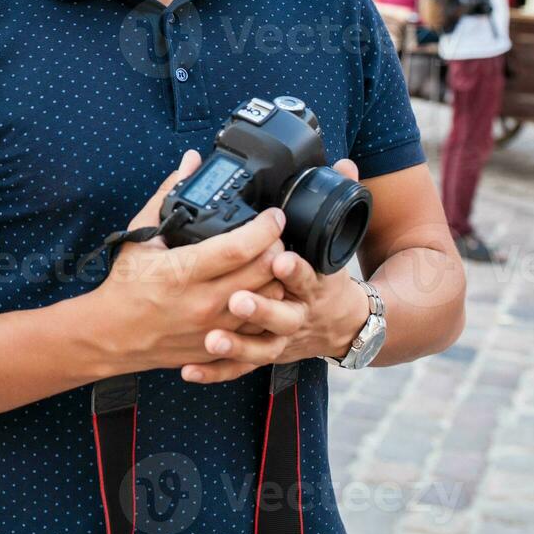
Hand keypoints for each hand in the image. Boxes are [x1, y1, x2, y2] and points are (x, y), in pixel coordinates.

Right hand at [85, 150, 299, 375]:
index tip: (274, 215)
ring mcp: (213, 328)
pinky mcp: (218, 346)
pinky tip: (259, 292)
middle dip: (277, 249)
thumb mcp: (139, 237)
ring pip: (268, 301)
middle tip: (274, 237)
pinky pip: (260, 328)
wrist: (110, 335)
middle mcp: (202, 302)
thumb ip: (167, 196)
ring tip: (269, 262)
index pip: (239, 248)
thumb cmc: (125, 286)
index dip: (265, 228)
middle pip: (263, 273)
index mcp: (182, 272)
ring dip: (275, 278)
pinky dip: (267, 307)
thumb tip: (189, 161)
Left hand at [180, 158, 372, 384]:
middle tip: (233, 300)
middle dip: (258, 308)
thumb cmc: (328, 278)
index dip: (294, 269)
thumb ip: (336, 199)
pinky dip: (215, 371)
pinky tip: (189, 369)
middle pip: (280, 314)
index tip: (279, 258)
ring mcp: (280, 340)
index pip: (305, 274)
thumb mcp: (335, 242)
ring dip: (234, 344)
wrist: (344, 327)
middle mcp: (296, 314)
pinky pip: (238, 370)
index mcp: (311, 283)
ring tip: (210, 338)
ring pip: (259, 347)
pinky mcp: (264, 356)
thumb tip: (343, 162)